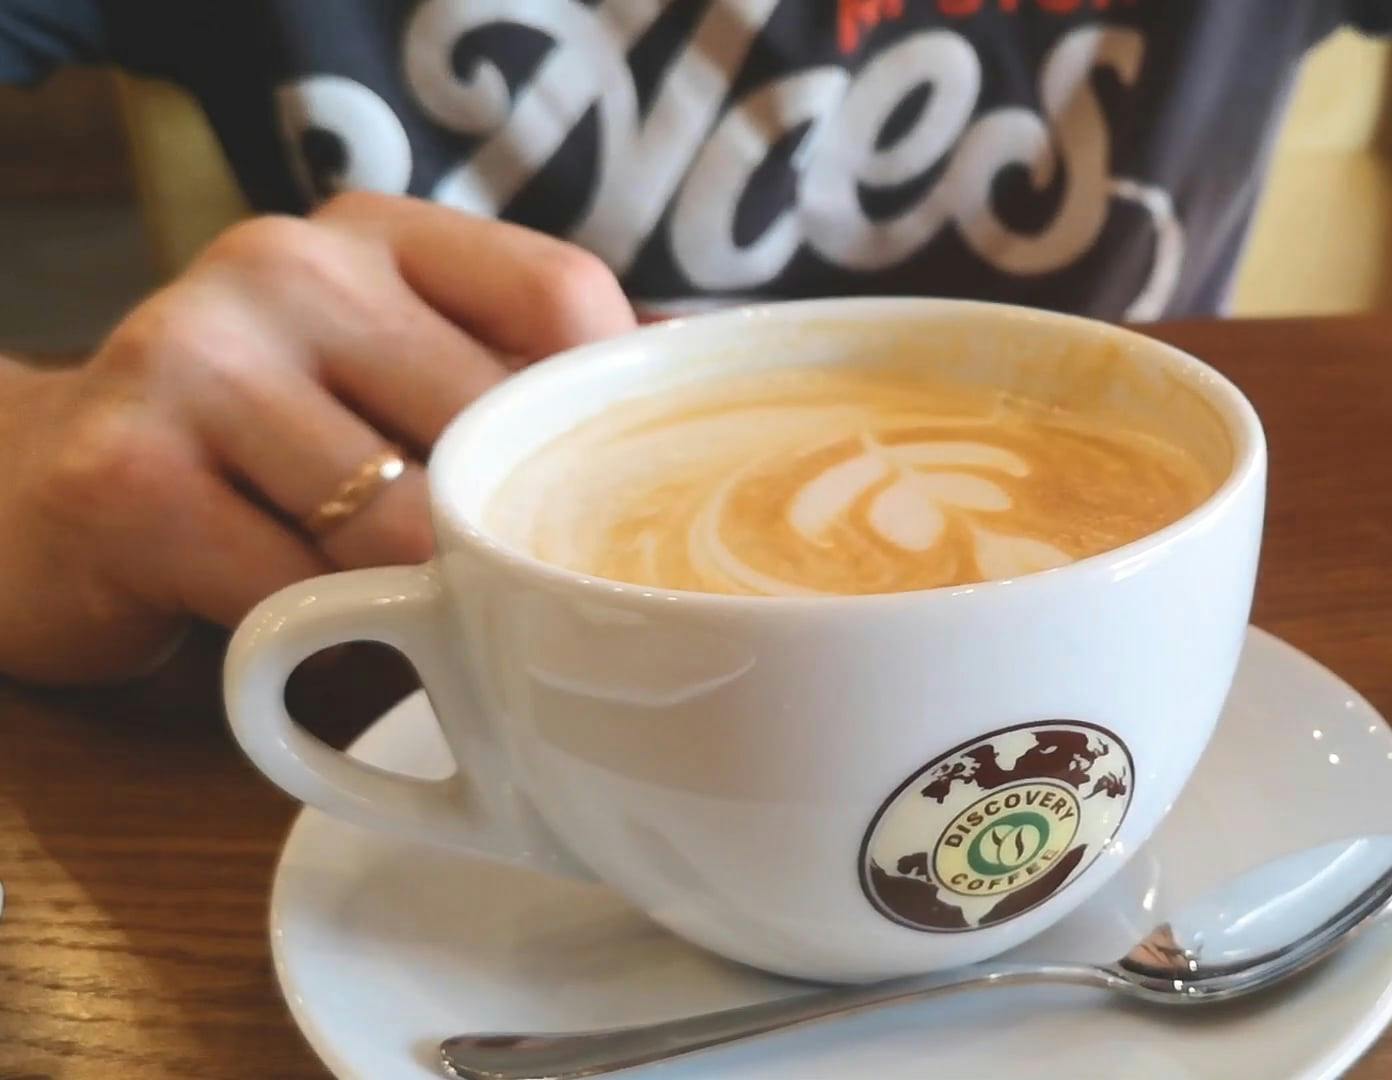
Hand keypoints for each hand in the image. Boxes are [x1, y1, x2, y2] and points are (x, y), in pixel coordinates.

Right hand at [0, 192, 633, 683]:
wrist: (46, 500)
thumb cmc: (271, 456)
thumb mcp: (394, 377)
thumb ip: (520, 376)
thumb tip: (709, 375)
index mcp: (379, 232)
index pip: (565, 299)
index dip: (605, 417)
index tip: (611, 497)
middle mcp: (287, 264)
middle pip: (493, 426)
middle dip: (516, 539)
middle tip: (524, 602)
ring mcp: (195, 357)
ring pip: (406, 525)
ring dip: (420, 604)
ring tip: (398, 616)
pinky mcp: (128, 476)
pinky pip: (301, 594)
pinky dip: (328, 641)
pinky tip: (302, 632)